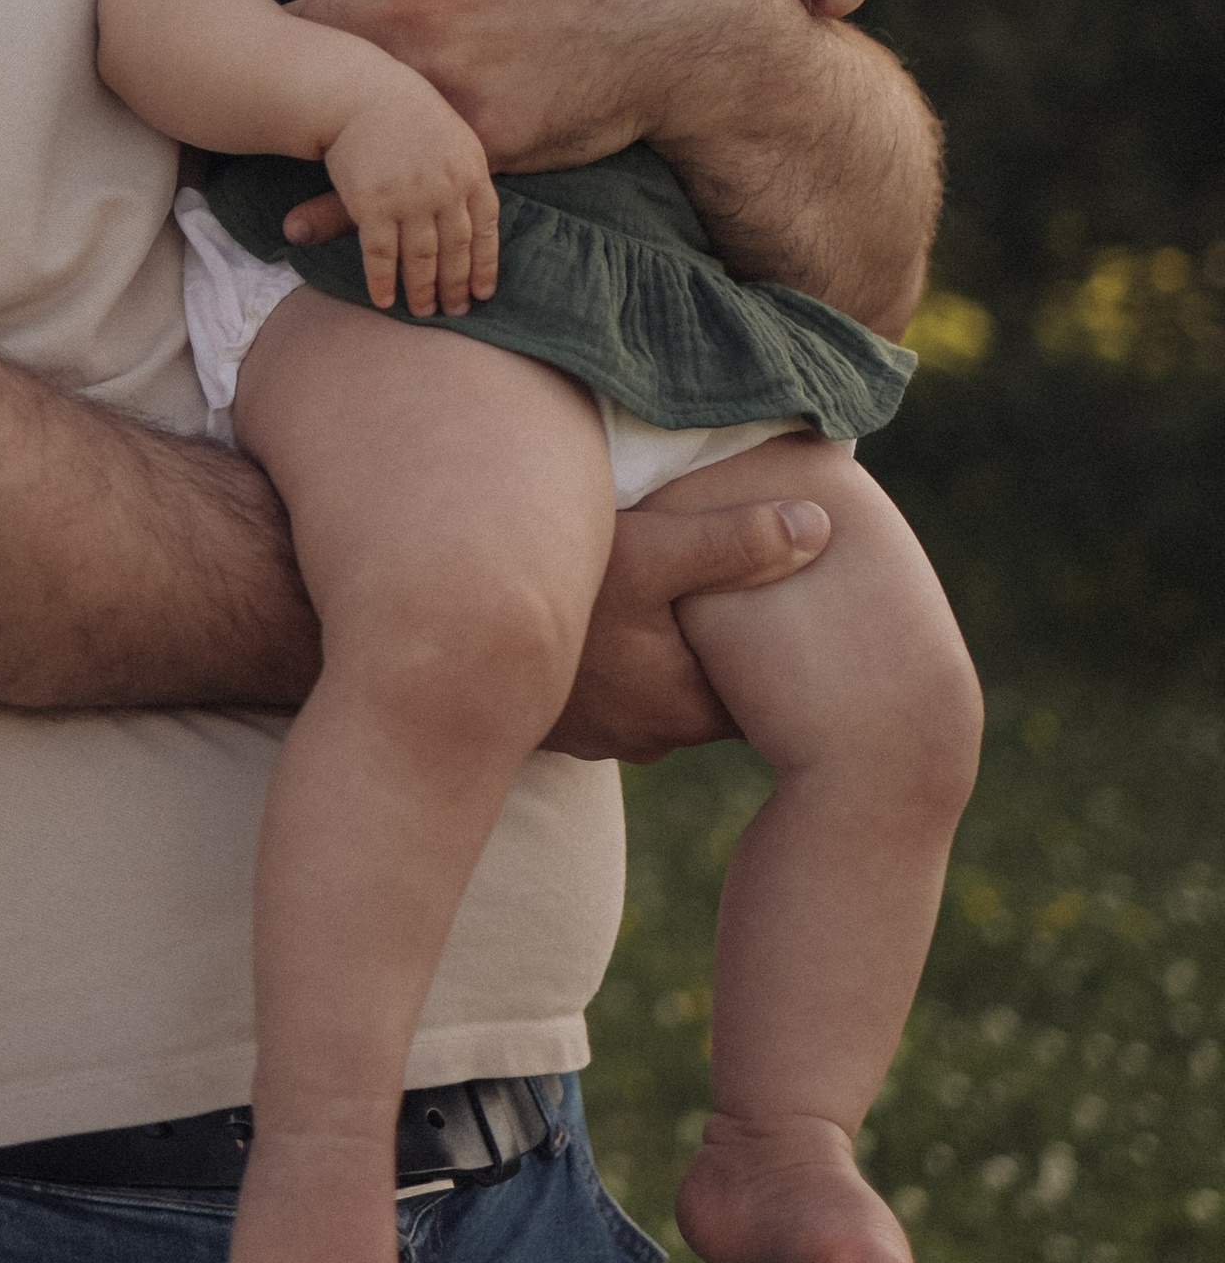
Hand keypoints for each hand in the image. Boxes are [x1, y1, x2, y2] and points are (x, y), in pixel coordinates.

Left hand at [276, 0, 752, 177]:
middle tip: (269, 54)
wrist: (686, 17)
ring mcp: (441, 76)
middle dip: (277, 38)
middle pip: (292, 27)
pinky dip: (339, 201)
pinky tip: (299, 224)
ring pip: (331, 98)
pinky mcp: (476, 138)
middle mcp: (411, 5)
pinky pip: (392, 171)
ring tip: (281, 116)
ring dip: (304, 106)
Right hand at [317, 92, 498, 317]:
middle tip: (454, 312)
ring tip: (422, 311)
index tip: (483, 293)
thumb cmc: (405, 112)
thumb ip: (462, 175)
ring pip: (422, 258)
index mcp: (472, 170)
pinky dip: (384, 282)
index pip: (486, 228)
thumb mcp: (450, 136)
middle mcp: (446, 189)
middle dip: (455, 286)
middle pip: (455, 250)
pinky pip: (382, 255)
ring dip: (422, 290)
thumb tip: (470, 214)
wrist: (360, 93)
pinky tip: (384, 300)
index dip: (485, 265)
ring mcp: (411, 199)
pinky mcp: (373, 205)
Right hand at [543, 491, 831, 759]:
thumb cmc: (555, 595)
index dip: (780, 657)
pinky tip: (613, 620)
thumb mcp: (650, 552)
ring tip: (677, 604)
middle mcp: (647, 735)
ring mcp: (599, 735)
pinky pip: (614, 692)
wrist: (441, 640)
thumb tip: (821, 528)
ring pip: (660, 694)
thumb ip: (735, 543)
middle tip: (741, 600)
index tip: (798, 616)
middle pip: (710, 694)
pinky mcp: (560, 722)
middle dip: (722, 653)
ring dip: (667, 657)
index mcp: (684, 706)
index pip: (761, 696)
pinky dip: (622, 661)